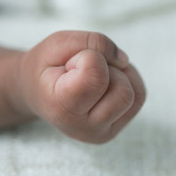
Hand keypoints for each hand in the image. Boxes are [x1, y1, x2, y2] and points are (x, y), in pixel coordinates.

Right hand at [18, 31, 145, 143]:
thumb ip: (91, 42)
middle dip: (107, 69)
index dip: (87, 57)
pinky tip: (106, 82)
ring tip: (95, 76)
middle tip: (83, 70)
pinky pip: (138, 98)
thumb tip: (125, 61)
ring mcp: (101, 133)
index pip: (96, 76)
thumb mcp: (58, 42)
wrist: (37, 93)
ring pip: (135, 95)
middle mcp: (84, 129)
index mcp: (62, 108)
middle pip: (123, 91)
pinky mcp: (113, 130)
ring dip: (120, 75)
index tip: (69, 65)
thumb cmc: (46, 66)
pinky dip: (128, 81)